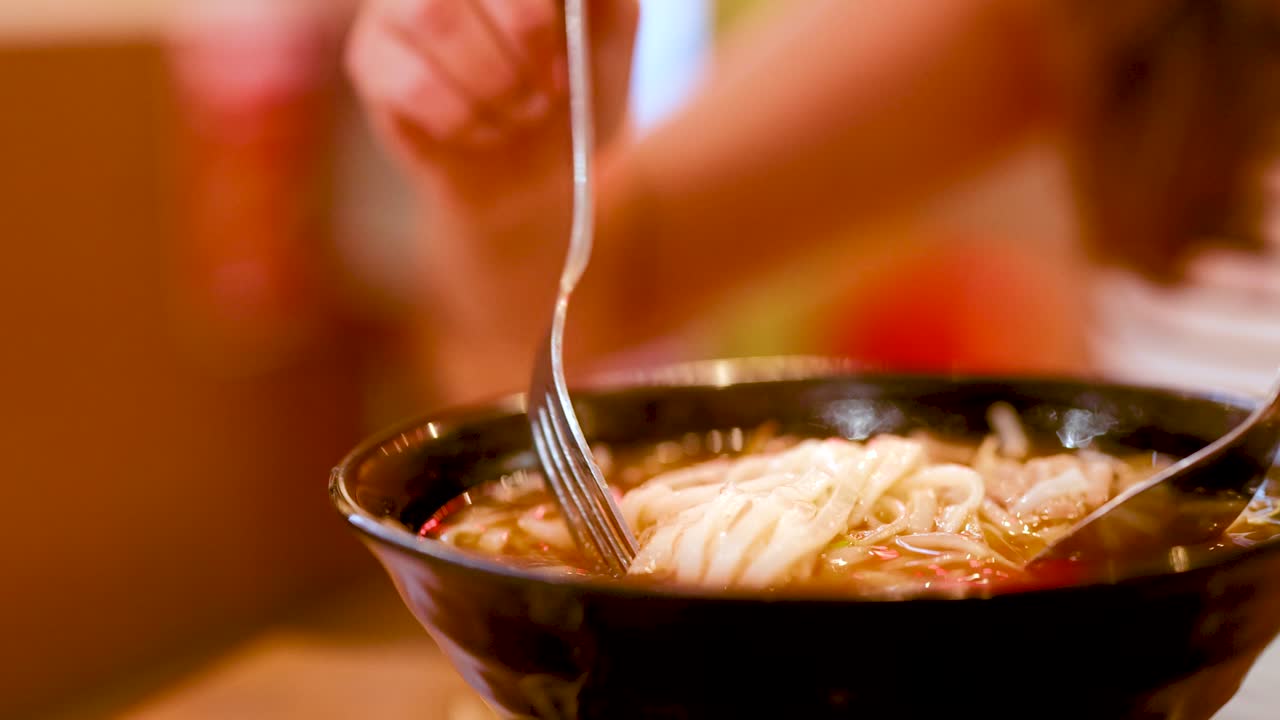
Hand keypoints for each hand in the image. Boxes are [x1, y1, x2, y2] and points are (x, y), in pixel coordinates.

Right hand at [347, 0, 638, 206]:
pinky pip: (410, 81)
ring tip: (522, 113)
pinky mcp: (371, 60)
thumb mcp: (612, 34)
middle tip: (552, 87)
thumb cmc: (574, 87)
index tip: (563, 45)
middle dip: (522, 37)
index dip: (529, 7)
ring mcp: (395, 5)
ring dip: (493, 81)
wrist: (536, 169)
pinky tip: (481, 129)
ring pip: (432, 17)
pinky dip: (462, 117)